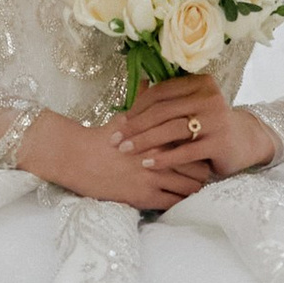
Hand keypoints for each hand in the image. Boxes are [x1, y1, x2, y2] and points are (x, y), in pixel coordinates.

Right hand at [18, 108, 215, 213]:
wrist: (80, 160)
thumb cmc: (102, 138)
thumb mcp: (125, 117)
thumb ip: (143, 101)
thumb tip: (148, 79)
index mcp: (160, 135)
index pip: (195, 143)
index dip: (202, 147)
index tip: (202, 150)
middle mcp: (161, 156)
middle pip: (199, 167)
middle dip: (203, 170)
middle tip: (204, 170)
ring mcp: (154, 178)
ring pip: (191, 188)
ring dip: (195, 188)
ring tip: (195, 186)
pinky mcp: (146, 197)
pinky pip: (174, 203)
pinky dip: (181, 201)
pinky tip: (180, 198)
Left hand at [106, 73, 275, 183]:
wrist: (243, 142)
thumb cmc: (208, 124)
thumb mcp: (192, 106)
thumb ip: (169, 100)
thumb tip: (134, 87)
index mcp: (201, 83)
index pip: (161, 92)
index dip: (137, 107)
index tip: (119, 121)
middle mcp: (210, 98)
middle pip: (163, 111)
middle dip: (135, 126)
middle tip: (115, 139)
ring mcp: (217, 120)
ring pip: (171, 129)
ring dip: (144, 141)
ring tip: (125, 150)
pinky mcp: (220, 143)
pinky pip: (185, 152)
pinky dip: (163, 158)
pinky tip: (147, 164)